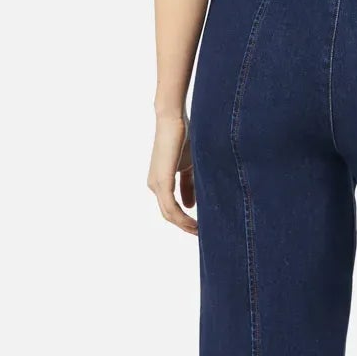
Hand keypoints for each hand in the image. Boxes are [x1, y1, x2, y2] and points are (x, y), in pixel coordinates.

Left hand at [147, 111, 196, 234]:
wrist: (174, 120)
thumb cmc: (183, 139)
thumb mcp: (189, 166)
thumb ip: (189, 186)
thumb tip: (191, 206)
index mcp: (160, 182)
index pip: (171, 208)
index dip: (185, 220)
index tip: (200, 227)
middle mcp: (155, 185)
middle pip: (169, 215)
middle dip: (185, 226)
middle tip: (202, 235)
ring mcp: (156, 184)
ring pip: (169, 214)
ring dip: (185, 225)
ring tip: (200, 232)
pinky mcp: (162, 181)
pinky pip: (170, 206)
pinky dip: (182, 217)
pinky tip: (194, 223)